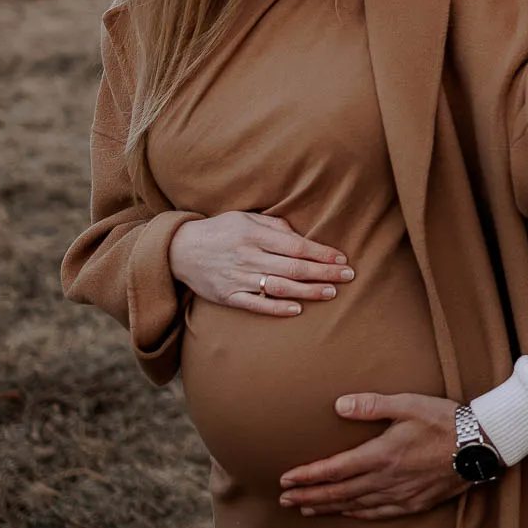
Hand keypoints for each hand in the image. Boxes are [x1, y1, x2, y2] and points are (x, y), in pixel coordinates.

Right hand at [168, 211, 352, 316]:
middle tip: (348, 276)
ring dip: (308, 291)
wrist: (179, 250)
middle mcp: (247, 256)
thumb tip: (301, 236)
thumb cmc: (219, 230)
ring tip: (331, 293)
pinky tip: (298, 309)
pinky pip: (256, 304)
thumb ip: (273, 226)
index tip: (341, 258)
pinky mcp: (228, 296)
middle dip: (323, 273)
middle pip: (292, 268)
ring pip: (279, 287)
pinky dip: (277, 308)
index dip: (320, 253)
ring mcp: (237, 278)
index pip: (295, 246)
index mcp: (253, 235)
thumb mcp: (244, 217)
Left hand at [277, 393, 468, 519]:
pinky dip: (359, 514)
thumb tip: (339, 406)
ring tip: (307, 508)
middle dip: (309, 495)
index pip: (335, 469)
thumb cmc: (445, 420)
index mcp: (381, 455)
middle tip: (284, 500)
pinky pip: (380, 513)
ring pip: (356, 505)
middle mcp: (387, 479)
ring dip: (329, 507)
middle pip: (339, 492)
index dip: (308, 476)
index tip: (285, 480)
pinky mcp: (416, 502)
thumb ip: (372, 406)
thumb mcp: (408, 404)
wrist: (481, 444)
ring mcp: (401, 494)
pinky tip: (349, 513)